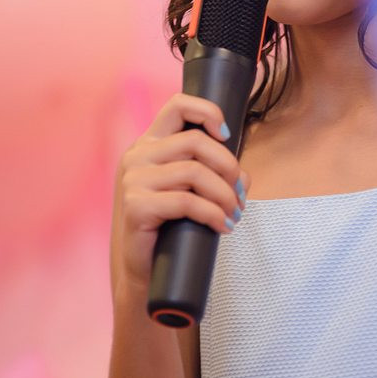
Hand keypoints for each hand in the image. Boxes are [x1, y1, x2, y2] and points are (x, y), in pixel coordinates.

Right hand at [114, 94, 248, 290]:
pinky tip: (223, 227)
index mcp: (149, 145)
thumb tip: (243, 176)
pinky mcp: (136, 206)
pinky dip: (213, 214)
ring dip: (225, 195)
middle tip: (239, 194)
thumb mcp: (190, 193)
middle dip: (228, 166)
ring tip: (234, 214)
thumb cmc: (168, 229)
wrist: (140, 272)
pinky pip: (187, 202)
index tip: (227, 136)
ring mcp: (133, 180)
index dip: (208, 112)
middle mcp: (137, 156)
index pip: (177, 105)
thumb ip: (214, 175)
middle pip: (195, 141)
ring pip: (195, 172)